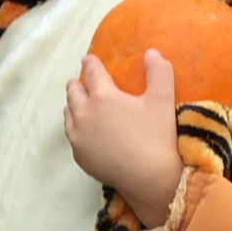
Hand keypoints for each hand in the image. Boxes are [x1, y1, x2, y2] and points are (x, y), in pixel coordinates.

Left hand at [65, 49, 181, 223]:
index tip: (88, 58)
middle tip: (79, 80)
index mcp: (102, 97)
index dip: (91, 63)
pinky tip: (80, 129)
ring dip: (72, 105)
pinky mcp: (79, 156)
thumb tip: (151, 52)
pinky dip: (74, 127)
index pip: (93, 73)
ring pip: (68, 114)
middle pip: (74, 93)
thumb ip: (159, 72)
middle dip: (76, 84)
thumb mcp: (163, 100)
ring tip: (76, 102)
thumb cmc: (157, 136)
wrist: (149, 178)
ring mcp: (78, 137)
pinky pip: (72, 135)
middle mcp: (84, 114)